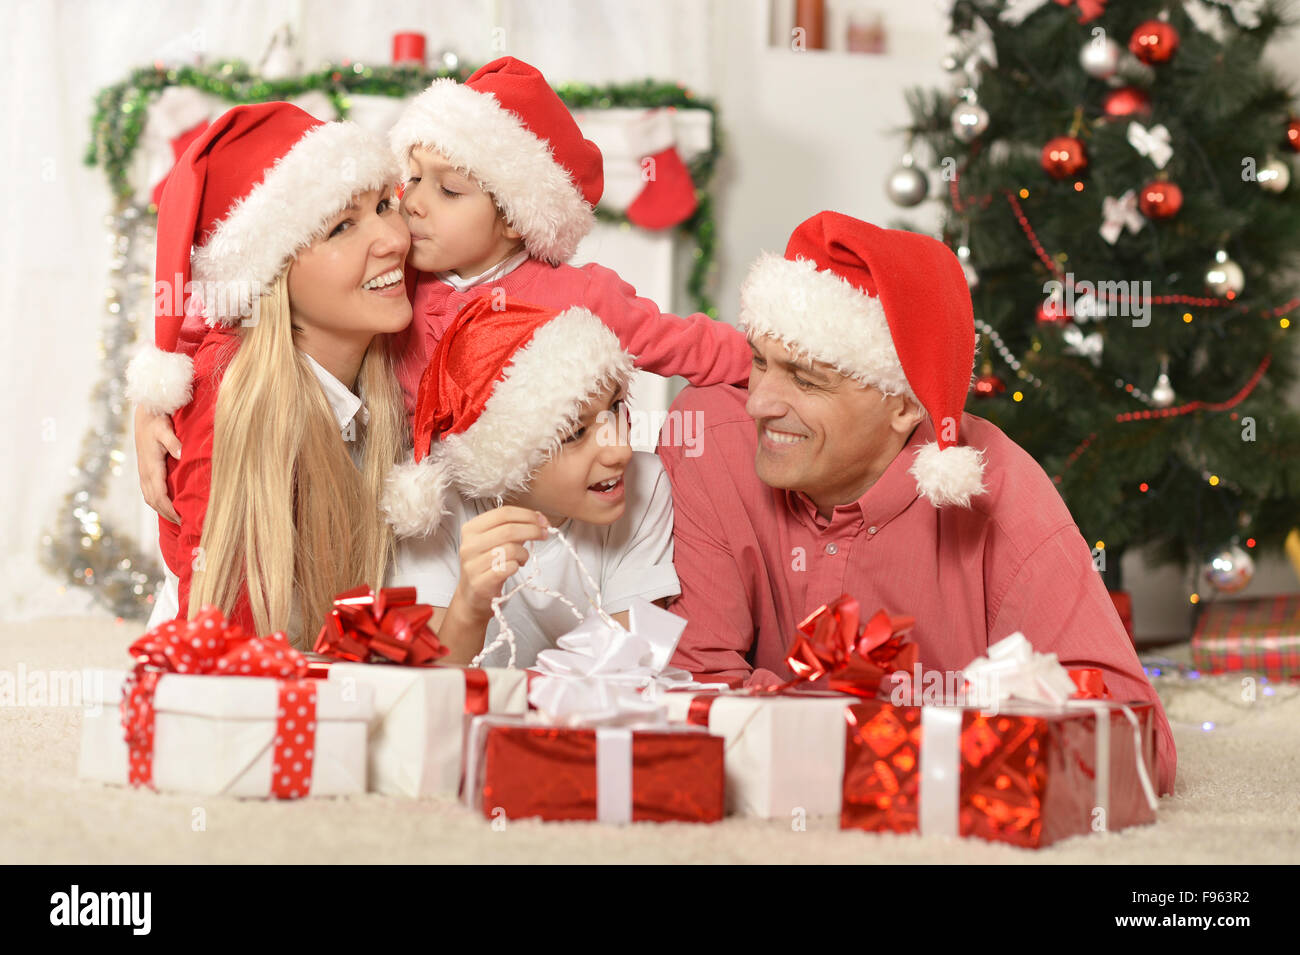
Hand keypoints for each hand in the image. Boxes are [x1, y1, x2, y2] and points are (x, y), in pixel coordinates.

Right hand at [133, 404, 180, 523]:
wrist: (145, 415)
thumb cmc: (157, 421)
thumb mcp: (166, 429)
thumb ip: (173, 443)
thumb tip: (181, 454)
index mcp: (151, 466)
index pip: (159, 495)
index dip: (170, 509)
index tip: (182, 519)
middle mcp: (145, 472)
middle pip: (153, 501)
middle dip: (167, 514)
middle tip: (183, 525)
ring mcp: (143, 472)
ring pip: (149, 498)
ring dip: (161, 510)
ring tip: (176, 519)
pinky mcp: (145, 470)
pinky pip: (148, 491)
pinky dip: (157, 502)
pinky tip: (168, 505)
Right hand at [452, 506, 549, 617]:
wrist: (473, 594)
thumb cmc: (488, 564)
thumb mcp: (497, 541)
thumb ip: (516, 527)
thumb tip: (540, 518)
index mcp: (472, 528)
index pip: (503, 513)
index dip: (527, 515)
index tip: (543, 521)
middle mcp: (469, 544)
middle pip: (509, 530)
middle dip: (533, 530)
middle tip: (544, 535)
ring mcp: (473, 564)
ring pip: (510, 549)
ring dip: (524, 553)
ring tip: (523, 558)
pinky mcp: (480, 582)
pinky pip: (508, 568)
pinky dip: (517, 566)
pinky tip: (514, 567)